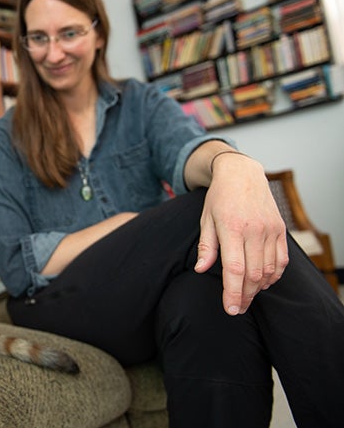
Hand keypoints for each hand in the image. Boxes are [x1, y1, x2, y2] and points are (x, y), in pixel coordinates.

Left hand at [194, 154, 288, 314]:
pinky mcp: (280, 229)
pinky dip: (274, 275)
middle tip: (237, 309)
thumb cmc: (219, 198)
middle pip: (253, 274)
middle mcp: (254, 230)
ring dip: (258, 288)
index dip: (233, 293)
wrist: (242, 173)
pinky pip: (281, 260)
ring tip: (246, 296)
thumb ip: (206, 247)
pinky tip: (262, 282)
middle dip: (245, 296)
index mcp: (231, 228)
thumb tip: (201, 270)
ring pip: (269, 270)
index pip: (234, 269)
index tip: (230, 309)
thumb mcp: (206, 219)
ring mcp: (270, 230)